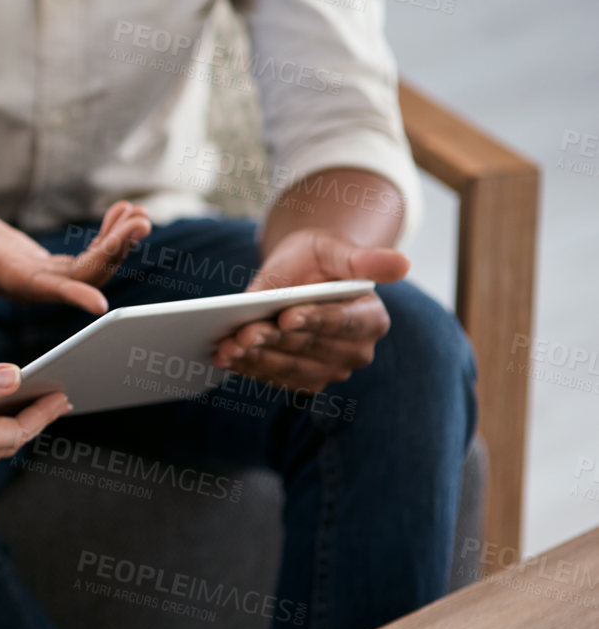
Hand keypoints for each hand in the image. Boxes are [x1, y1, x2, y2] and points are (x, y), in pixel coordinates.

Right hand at [0, 190, 150, 314]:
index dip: (70, 294)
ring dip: (117, 244)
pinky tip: (122, 212)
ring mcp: (36, 276)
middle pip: (77, 278)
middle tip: (141, 220)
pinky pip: (84, 258)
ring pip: (87, 270)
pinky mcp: (43, 266)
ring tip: (140, 214)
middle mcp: (22, 283)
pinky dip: (107, 236)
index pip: (39, 289)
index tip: (101, 304)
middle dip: (112, 252)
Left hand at [213, 229, 409, 392]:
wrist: (301, 275)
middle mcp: (356, 351)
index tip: (286, 316)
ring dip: (257, 360)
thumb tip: (402, 262)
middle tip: (242, 334)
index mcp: (371, 318)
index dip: (315, 320)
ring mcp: (331, 370)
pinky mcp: (306, 380)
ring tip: (227, 348)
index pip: (343, 322)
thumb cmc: (319, 258)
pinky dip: (250, 369)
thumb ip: (362, 258)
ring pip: (291, 368)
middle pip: (311, 348)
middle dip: (274, 341)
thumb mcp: (335, 248)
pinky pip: (276, 378)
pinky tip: (225, 358)